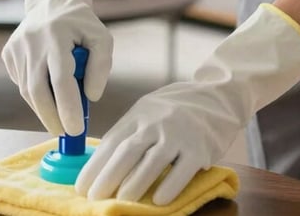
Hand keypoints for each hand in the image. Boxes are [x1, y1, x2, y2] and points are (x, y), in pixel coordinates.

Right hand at [1, 0, 112, 135]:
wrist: (52, 1)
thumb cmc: (80, 23)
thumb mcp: (101, 37)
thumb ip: (101, 66)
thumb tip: (90, 97)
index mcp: (57, 35)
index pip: (61, 79)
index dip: (68, 107)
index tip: (76, 130)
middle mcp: (32, 40)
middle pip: (37, 90)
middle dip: (52, 117)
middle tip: (67, 133)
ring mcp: (16, 47)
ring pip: (28, 90)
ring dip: (44, 108)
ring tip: (61, 112)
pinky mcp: (8, 53)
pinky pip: (22, 83)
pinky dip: (35, 93)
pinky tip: (47, 84)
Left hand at [75, 4, 299, 204]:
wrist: (218, 96)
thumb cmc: (176, 109)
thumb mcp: (149, 112)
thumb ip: (130, 133)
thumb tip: (100, 164)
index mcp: (139, 114)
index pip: (112, 141)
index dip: (95, 165)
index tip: (81, 187)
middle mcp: (156, 122)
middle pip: (128, 151)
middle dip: (108, 177)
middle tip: (95, 198)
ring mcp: (179, 133)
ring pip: (152, 161)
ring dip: (135, 185)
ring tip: (122, 202)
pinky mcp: (200, 147)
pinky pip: (183, 170)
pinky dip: (170, 186)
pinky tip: (159, 201)